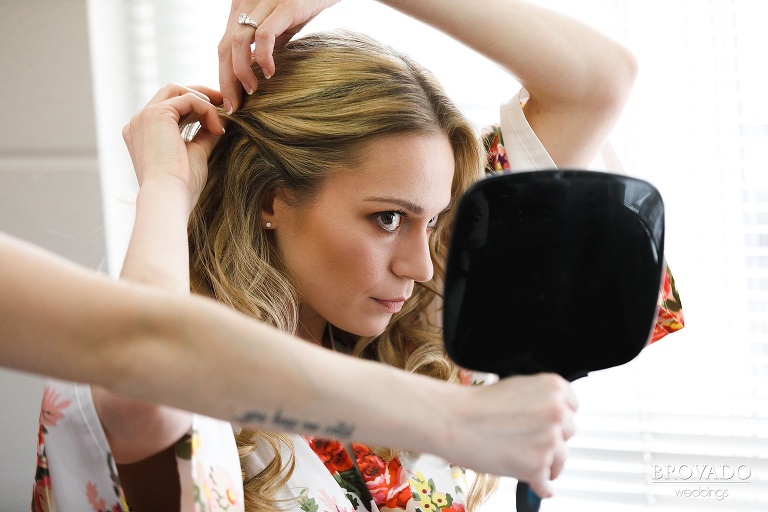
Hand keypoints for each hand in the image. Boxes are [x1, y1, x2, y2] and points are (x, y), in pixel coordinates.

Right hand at [122, 84, 224, 211]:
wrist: (169, 196)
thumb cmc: (181, 185)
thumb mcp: (195, 154)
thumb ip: (204, 135)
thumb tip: (220, 122)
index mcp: (143, 134)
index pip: (169, 107)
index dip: (195, 106)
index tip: (219, 113)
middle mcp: (139, 122)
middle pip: (171, 92)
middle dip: (200, 94)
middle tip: (225, 103)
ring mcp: (144, 116)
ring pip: (177, 91)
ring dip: (204, 100)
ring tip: (222, 119)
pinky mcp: (156, 114)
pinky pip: (188, 99)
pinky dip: (206, 109)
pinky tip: (217, 127)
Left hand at [219, 0, 340, 112]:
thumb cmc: (304, 6)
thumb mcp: (279, 26)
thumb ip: (264, 44)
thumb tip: (255, 73)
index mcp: (241, 8)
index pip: (223, 47)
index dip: (223, 76)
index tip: (230, 101)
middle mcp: (246, 3)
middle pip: (224, 47)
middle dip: (227, 81)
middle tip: (235, 106)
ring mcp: (263, 3)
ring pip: (238, 42)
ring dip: (242, 72)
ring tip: (253, 91)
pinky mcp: (284, 5)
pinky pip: (264, 36)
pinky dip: (264, 57)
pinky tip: (271, 72)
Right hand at [449, 374, 577, 498]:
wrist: (455, 420)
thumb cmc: (476, 405)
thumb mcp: (515, 388)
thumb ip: (538, 401)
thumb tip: (549, 421)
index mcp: (553, 388)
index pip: (573, 407)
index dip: (558, 418)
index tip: (551, 425)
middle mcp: (557, 413)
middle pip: (568, 433)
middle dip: (552, 439)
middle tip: (531, 442)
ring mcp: (550, 440)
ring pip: (561, 460)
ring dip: (546, 463)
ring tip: (526, 461)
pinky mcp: (538, 465)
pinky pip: (546, 484)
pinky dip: (538, 486)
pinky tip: (533, 484)